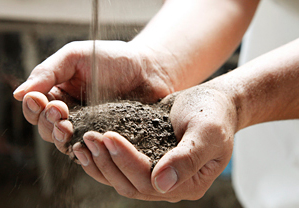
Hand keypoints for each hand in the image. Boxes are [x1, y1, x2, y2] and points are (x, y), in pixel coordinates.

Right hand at [13, 40, 175, 149]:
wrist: (149, 70)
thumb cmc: (113, 59)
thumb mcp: (76, 56)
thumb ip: (48, 72)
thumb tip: (18, 93)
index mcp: (58, 92)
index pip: (35, 108)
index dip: (33, 107)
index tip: (41, 100)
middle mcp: (70, 113)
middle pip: (46, 128)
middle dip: (48, 122)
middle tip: (60, 112)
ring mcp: (87, 128)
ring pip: (63, 143)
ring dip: (61, 137)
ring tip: (68, 127)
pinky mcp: (104, 140)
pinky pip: (88, 151)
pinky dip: (82, 150)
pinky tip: (85, 144)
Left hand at [71, 84, 237, 201]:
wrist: (212, 102)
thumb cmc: (215, 114)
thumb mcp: (208, 132)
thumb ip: (188, 158)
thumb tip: (161, 184)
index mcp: (189, 183)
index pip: (150, 181)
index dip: (127, 161)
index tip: (109, 137)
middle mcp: (170, 184)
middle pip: (131, 184)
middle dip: (107, 162)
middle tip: (89, 139)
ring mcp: (157, 175)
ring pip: (121, 179)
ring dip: (100, 162)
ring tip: (83, 143)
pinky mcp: (146, 161)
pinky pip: (120, 167)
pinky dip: (103, 158)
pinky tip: (88, 146)